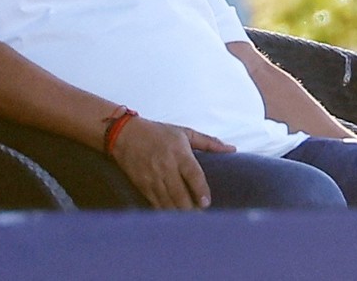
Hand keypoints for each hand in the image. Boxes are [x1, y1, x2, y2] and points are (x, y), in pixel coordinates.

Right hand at [109, 117, 234, 209]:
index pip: (192, 174)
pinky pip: (156, 204)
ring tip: (190, 224)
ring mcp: (153, 178)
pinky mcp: (143, 185)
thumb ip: (209, 142)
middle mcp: (165, 166)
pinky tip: (174, 220)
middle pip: (180, 193)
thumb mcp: (184, 133)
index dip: (200, 190)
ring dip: (179, 214)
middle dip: (190, 209)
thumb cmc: (158, 132)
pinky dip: (166, 213)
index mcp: (179, 153)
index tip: (206, 203)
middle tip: (201, 219)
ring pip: (168, 202)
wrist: (124, 134)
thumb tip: (232, 149)